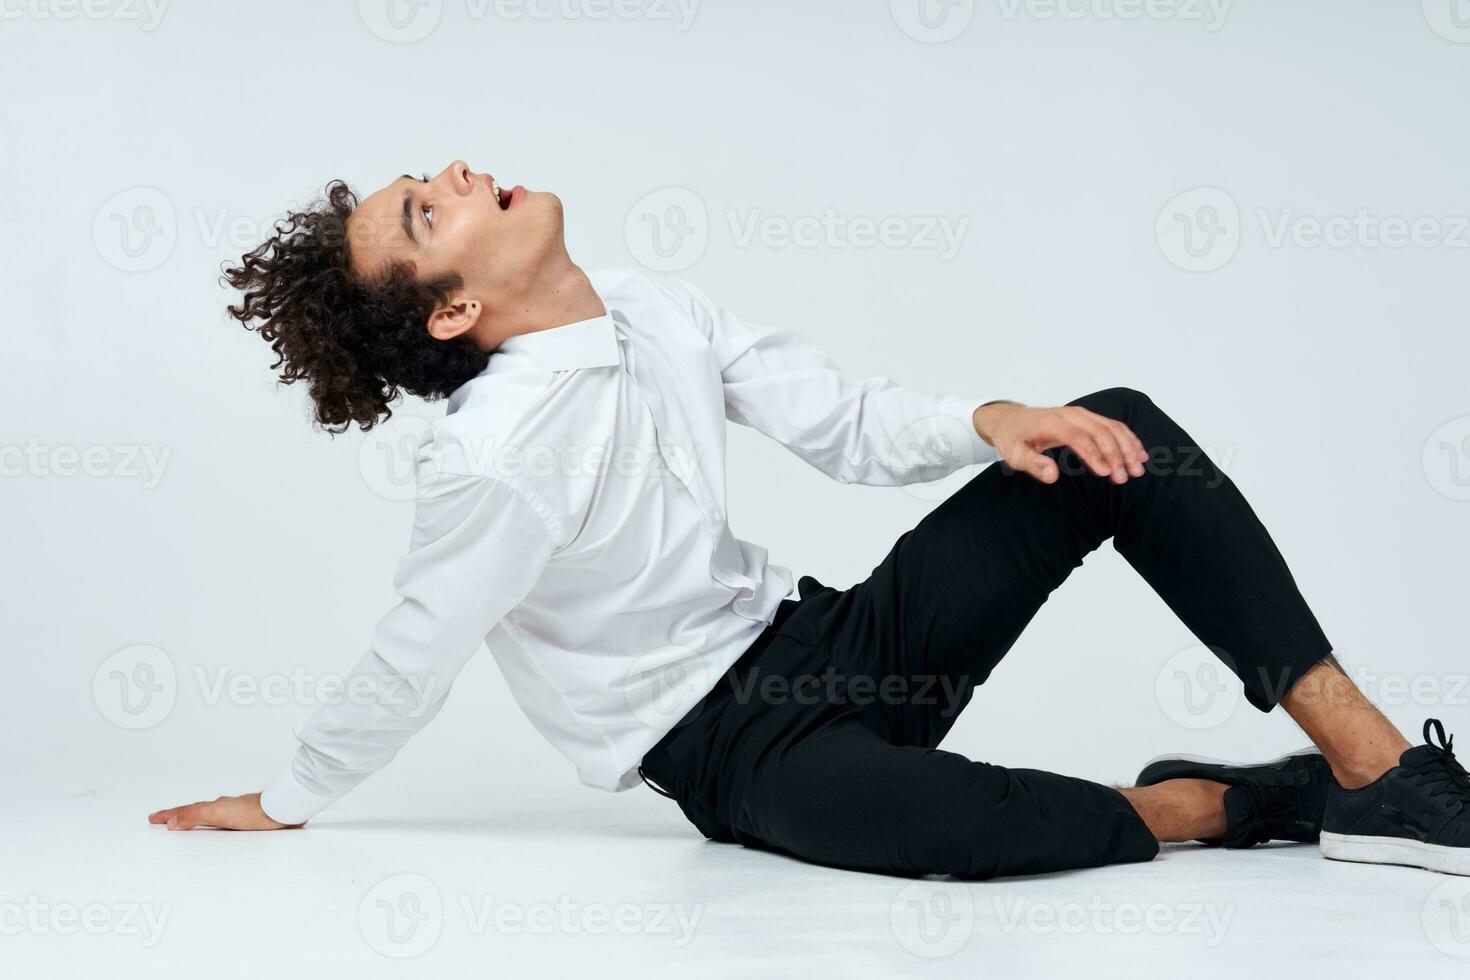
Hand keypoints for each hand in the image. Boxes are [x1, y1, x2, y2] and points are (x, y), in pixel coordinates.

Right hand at [148, 793, 299, 830]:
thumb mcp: (218, 814)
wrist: (283, 811)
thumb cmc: (255, 812)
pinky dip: (215, 825)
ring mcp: (237, 815)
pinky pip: (225, 823)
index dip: (169, 815)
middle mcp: (225, 809)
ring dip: (196, 819)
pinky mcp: (249, 823)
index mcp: (214, 807)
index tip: (153, 818)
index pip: (186, 811)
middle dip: (178, 816)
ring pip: (210, 816)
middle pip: (196, 812)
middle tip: (163, 819)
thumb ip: (195, 815)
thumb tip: (172, 822)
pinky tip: (221, 829)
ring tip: (186, 823)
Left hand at [973, 401, 1148, 484]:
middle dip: (1116, 454)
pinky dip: (1127, 439)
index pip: (1078, 437)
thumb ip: (1033, 464)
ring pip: (1111, 427)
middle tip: (1125, 477)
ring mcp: (1081, 414)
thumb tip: (1052, 475)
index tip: (1106, 473)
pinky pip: (1112, 426)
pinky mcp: (1088, 418)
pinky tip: (1139, 454)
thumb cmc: (1013, 438)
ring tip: (1138, 469)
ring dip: (1127, 447)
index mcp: (1052, 423)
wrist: (1011, 420)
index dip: (1094, 454)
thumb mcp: (1015, 454)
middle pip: (1100, 431)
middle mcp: (1070, 415)